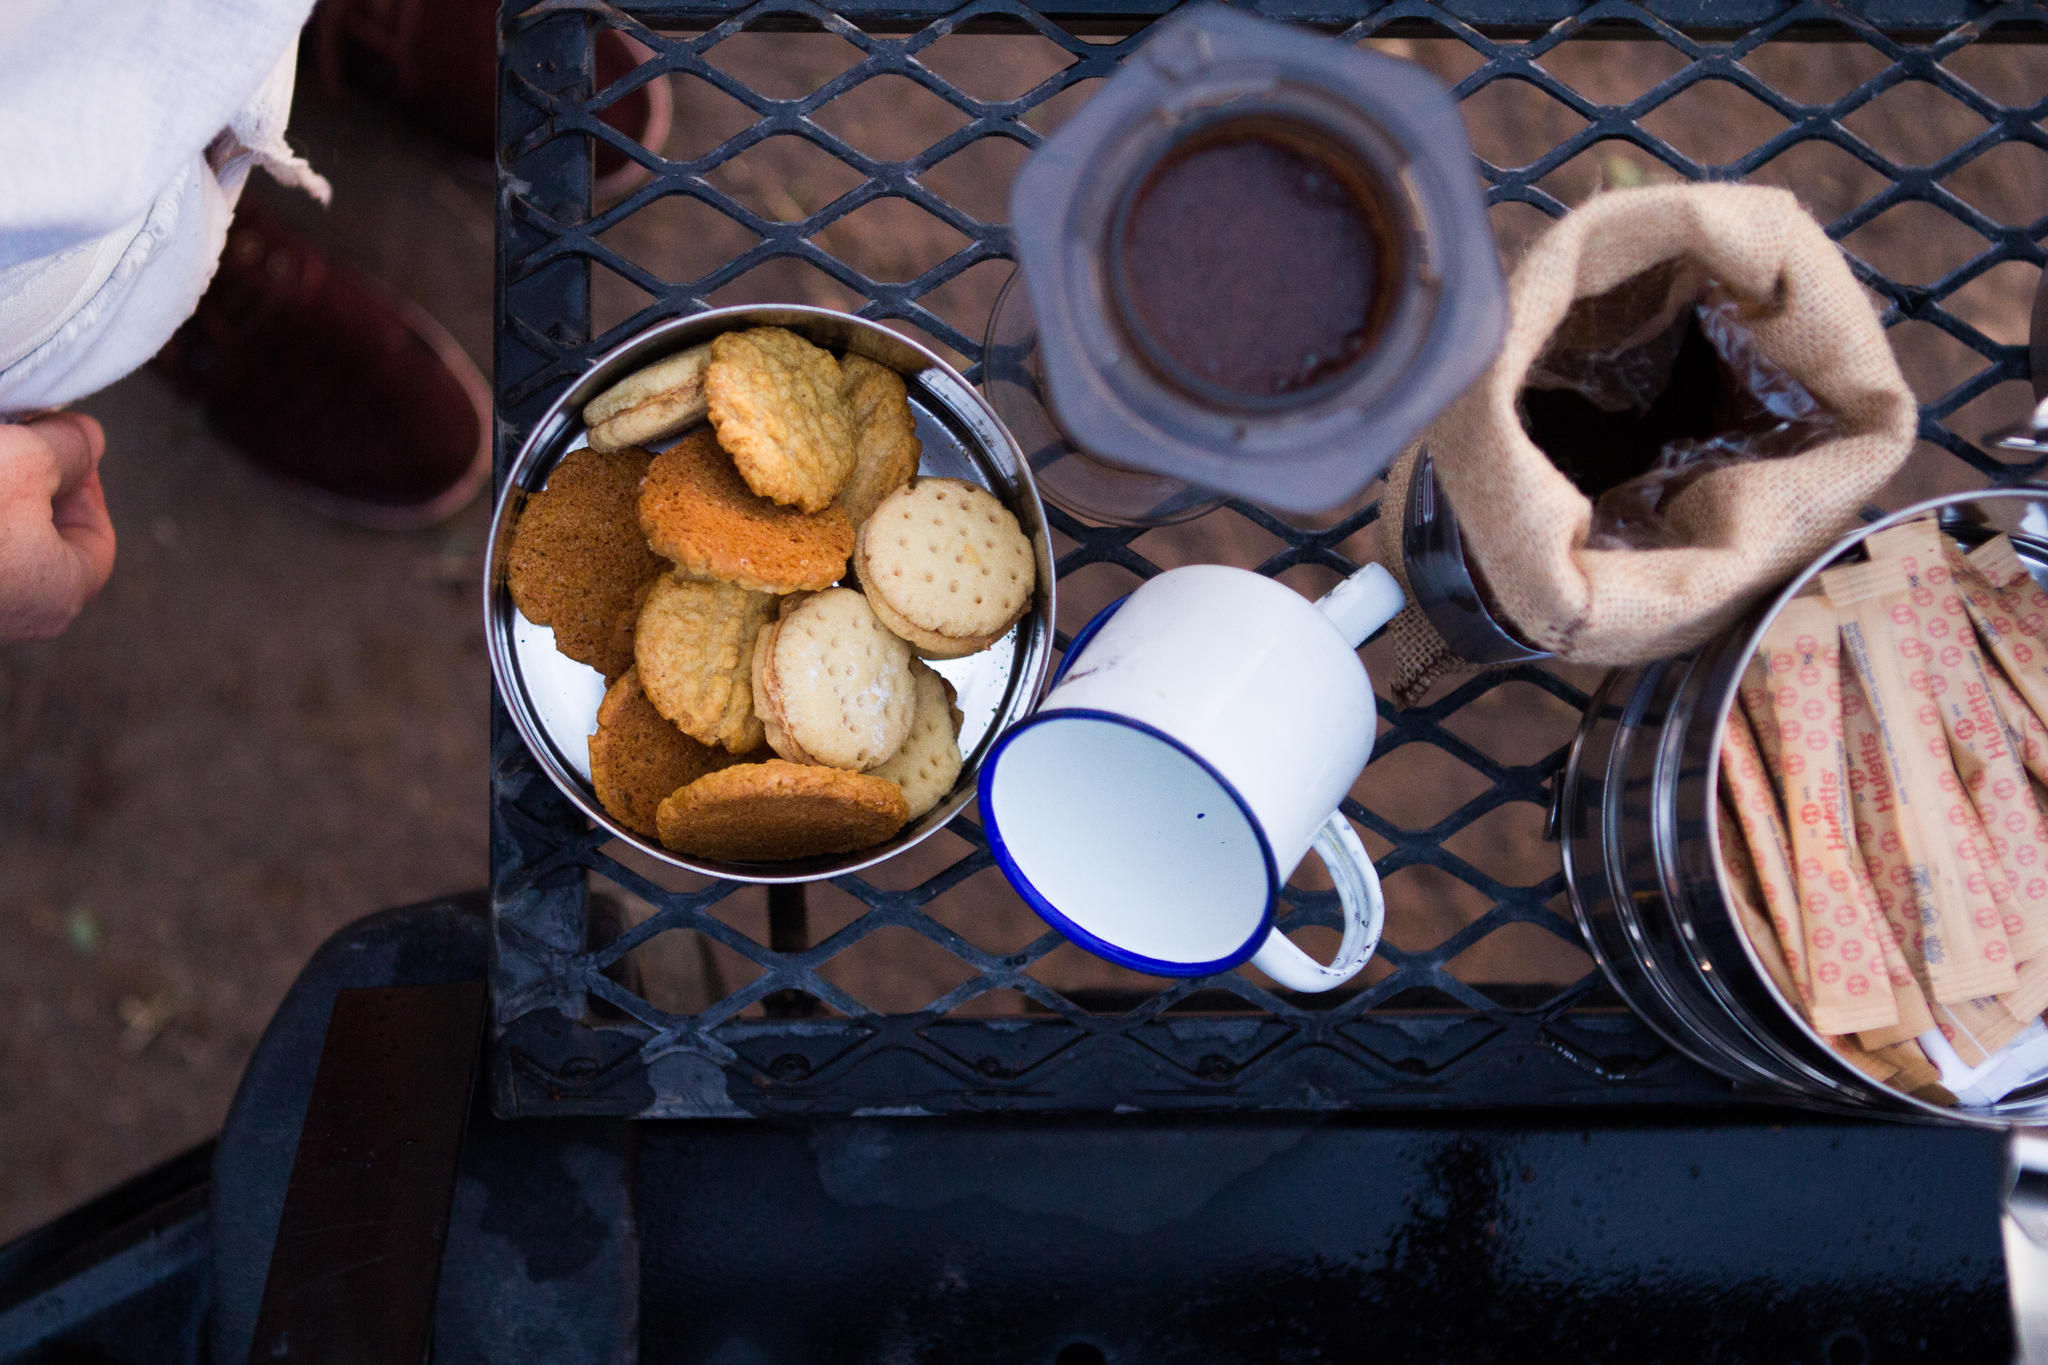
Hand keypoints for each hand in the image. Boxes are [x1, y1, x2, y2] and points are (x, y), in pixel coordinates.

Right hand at [0, 412, 115, 641]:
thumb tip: (86, 437)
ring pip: (7, 546)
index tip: (61, 445)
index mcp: (57, 595)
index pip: (95, 538)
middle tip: (16, 445)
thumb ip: (68, 448)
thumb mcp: (26, 462)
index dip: (84, 484)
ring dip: (2, 497)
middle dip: (32, 486)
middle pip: (45, 541)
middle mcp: (18, 616)